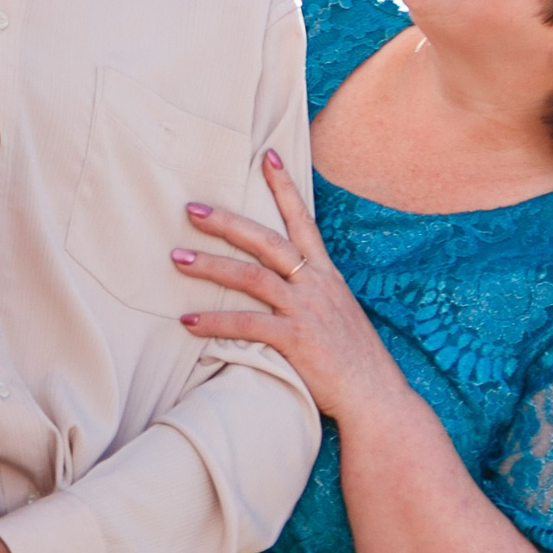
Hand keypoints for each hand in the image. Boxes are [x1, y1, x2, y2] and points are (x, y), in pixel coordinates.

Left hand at [173, 151, 408, 425]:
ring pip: (251, 277)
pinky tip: (188, 320)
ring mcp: (306, 310)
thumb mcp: (340, 315)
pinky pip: (247, 325)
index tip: (267, 156)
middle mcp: (316, 285)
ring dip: (211, 266)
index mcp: (327, 275)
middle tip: (192, 209)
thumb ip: (313, 295)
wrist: (375, 396)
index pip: (303, 221)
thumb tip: (287, 285)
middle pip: (266, 240)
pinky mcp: (296, 340)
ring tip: (177, 259)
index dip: (285, 187)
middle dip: (227, 222)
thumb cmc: (355, 361)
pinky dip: (215, 321)